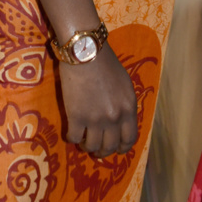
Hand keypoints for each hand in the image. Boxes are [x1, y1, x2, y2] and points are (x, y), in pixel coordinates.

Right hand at [60, 42, 138, 156]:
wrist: (85, 50)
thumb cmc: (105, 62)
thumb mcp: (124, 83)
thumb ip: (123, 103)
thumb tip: (118, 120)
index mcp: (129, 107)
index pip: (130, 138)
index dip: (123, 148)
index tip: (116, 149)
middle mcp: (115, 117)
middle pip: (110, 146)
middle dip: (103, 151)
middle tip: (97, 148)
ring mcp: (95, 119)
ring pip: (92, 146)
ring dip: (87, 146)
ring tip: (83, 140)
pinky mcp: (76, 117)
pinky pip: (74, 138)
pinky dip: (72, 138)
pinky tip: (71, 132)